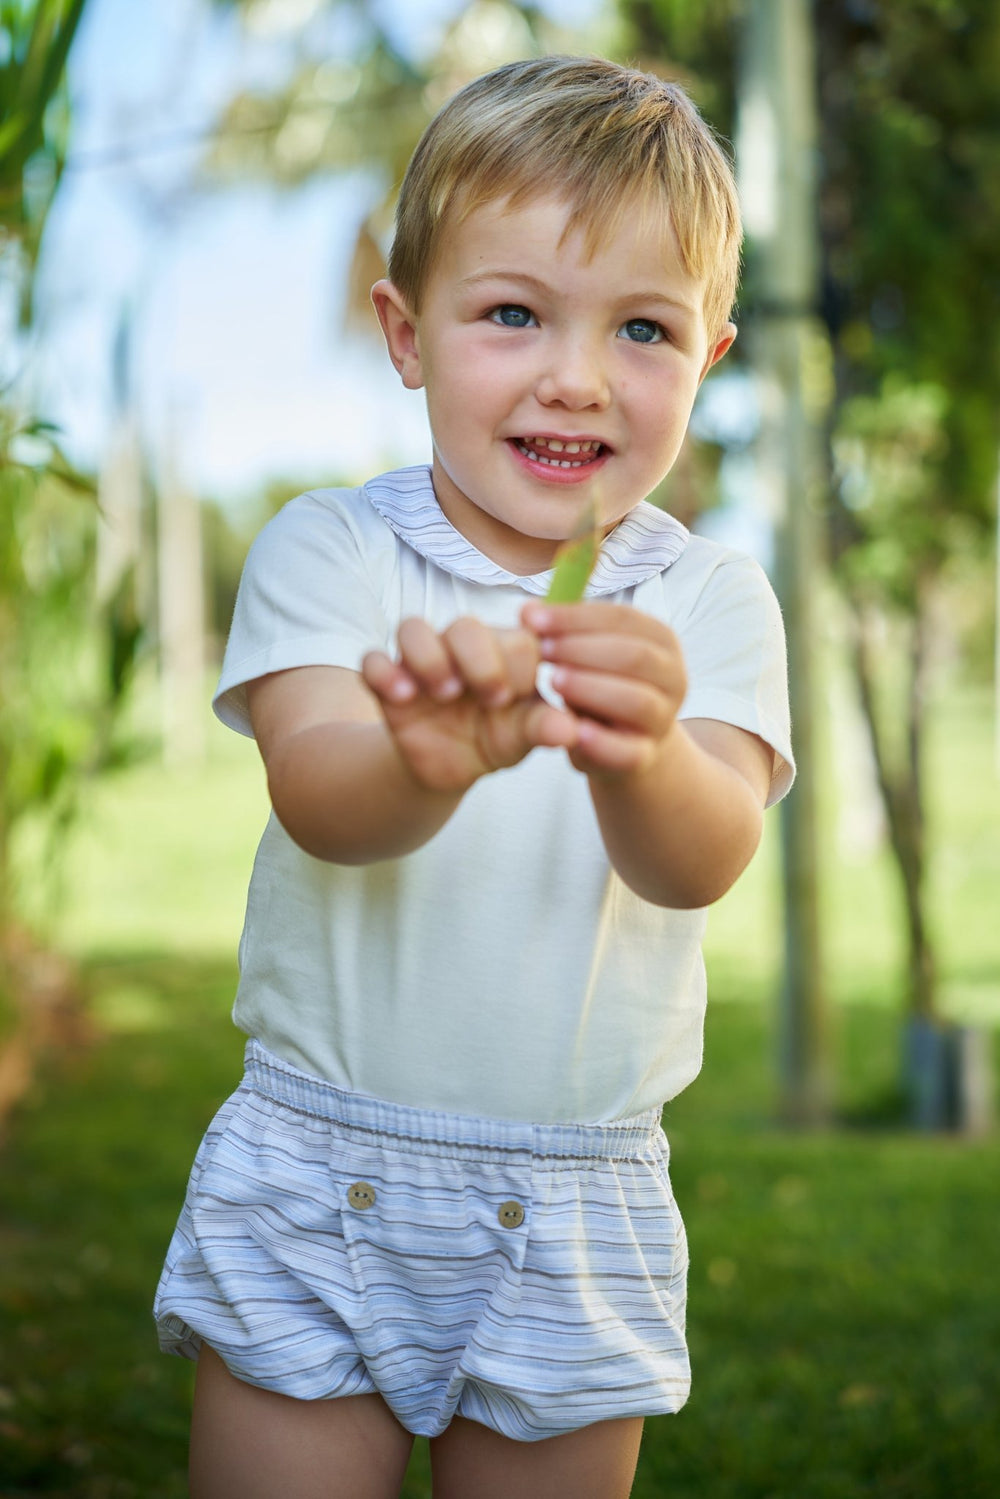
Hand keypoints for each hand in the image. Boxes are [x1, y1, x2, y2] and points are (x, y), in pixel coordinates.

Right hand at [362, 615, 576, 791]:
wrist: (451, 766)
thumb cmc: (496, 738)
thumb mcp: (522, 738)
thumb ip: (543, 729)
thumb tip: (569, 731)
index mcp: (505, 652)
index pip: (516, 636)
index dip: (518, 666)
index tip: (513, 698)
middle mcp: (462, 646)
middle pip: (466, 625)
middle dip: (479, 660)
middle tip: (489, 698)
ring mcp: (422, 659)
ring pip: (413, 628)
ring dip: (429, 659)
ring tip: (445, 694)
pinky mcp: (388, 680)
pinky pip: (373, 660)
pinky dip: (383, 674)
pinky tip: (402, 697)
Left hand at [521, 601, 686, 778]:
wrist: (621, 746)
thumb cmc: (600, 689)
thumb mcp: (584, 656)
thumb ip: (560, 633)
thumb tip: (527, 610)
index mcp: (661, 641)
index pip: (623, 618)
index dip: (576, 617)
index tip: (533, 619)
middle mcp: (672, 677)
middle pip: (634, 655)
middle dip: (582, 649)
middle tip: (542, 650)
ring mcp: (663, 720)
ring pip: (637, 700)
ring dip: (592, 688)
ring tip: (553, 682)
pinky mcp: (646, 757)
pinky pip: (629, 751)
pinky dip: (603, 742)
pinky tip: (574, 731)